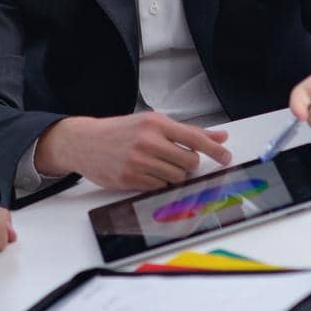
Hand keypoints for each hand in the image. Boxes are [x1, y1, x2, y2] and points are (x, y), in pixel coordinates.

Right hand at [36, 113, 231, 190]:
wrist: (84, 142)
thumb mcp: (151, 123)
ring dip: (172, 175)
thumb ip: (186, 131)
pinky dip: (157, 183)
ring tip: (156, 165)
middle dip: (187, 165)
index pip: (194, 138)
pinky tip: (145, 172)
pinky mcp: (130, 179)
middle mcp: (148, 141)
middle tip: (175, 160)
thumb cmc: (119, 131)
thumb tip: (219, 137)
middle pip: (189, 163)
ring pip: (175, 177)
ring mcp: (138, 161)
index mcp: (155, 123)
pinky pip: (158, 187)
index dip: (214, 150)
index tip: (226, 157)